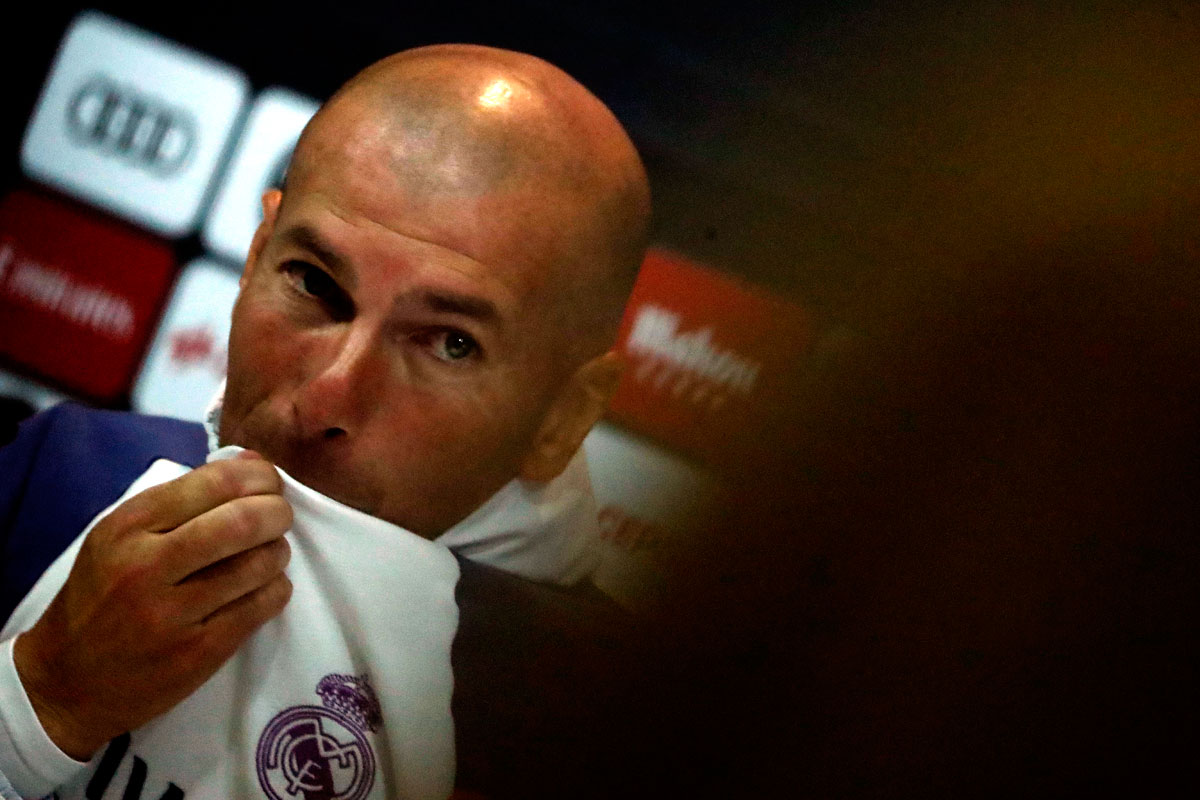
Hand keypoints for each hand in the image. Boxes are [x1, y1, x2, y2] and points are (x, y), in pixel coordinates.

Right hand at [12, 451, 292, 759]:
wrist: (67, 682)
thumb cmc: (101, 597)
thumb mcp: (120, 538)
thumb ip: (183, 499)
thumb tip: (252, 462)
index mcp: (127, 527)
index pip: (213, 483)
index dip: (257, 476)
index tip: (269, 482)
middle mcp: (146, 566)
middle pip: (242, 522)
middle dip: (277, 511)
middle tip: (281, 516)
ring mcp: (171, 613)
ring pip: (258, 565)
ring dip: (279, 551)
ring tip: (273, 552)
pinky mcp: (197, 652)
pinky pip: (260, 607)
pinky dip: (276, 588)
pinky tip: (268, 585)